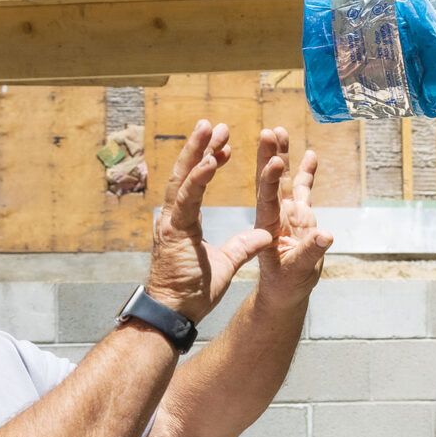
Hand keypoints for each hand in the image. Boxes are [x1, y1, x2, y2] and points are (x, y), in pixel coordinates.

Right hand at [143, 121, 273, 322]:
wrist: (175, 313)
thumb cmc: (194, 292)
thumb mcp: (226, 263)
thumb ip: (243, 247)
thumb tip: (264, 235)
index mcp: (184, 221)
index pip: (196, 184)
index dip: (207, 163)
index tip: (222, 147)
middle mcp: (175, 217)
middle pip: (187, 173)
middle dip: (199, 146)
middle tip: (213, 123)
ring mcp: (172, 222)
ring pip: (183, 178)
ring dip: (197, 151)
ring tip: (209, 128)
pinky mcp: (174, 231)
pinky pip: (187, 198)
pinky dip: (198, 178)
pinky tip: (209, 160)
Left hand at [250, 127, 332, 303]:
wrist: (285, 289)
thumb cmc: (286, 284)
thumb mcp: (296, 272)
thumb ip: (309, 253)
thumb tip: (326, 235)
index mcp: (268, 227)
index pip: (267, 199)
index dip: (269, 179)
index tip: (272, 160)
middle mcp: (275, 214)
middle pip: (270, 181)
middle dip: (267, 156)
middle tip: (267, 132)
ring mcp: (287, 212)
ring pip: (284, 179)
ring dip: (282, 155)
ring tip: (280, 130)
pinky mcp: (300, 214)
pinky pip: (303, 189)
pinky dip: (306, 172)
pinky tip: (311, 154)